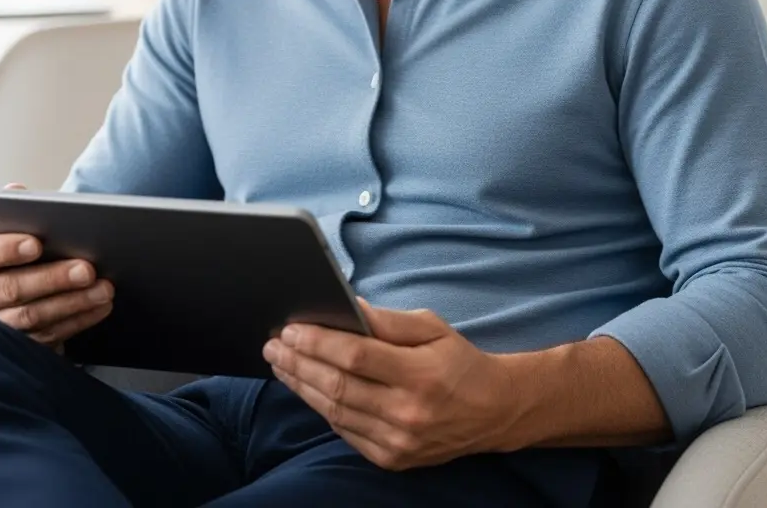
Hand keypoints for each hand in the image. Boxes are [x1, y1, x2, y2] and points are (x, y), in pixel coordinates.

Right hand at [0, 183, 113, 348]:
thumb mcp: (17, 234)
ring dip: (73, 302)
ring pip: (32, 317)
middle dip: (53, 278)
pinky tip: (100, 307)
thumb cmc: (23, 259)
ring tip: (104, 288)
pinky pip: (48, 338)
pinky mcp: (17, 349)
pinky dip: (78, 321)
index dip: (6, 248)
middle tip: (87, 268)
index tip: (37, 242)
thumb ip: (16, 210)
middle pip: (11, 289)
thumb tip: (15, 190)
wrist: (27, 298)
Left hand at [262, 299, 514, 469]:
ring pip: (335, 411)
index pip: (355, 356)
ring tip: (280, 363)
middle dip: (298, 362)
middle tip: (273, 344)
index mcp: (420, 374)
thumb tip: (348, 307)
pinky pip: (345, 431)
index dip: (318, 341)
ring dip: (301, 385)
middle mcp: (408, 412)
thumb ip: (387, 320)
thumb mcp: (431, 328)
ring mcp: (398, 441)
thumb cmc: (458, 361)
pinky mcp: (392, 459)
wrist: (493, 412)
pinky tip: (305, 387)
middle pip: (337, 385)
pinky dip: (321, 408)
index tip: (291, 328)